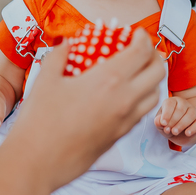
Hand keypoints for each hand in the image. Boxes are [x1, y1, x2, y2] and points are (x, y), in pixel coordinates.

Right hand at [2, 32, 164, 194]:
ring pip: (154, 95)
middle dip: (153, 55)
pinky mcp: (120, 137)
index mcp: (109, 79)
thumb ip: (60, 56)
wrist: (38, 162)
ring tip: (135, 72)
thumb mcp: (46, 79)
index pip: (141, 52)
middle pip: (157, 72)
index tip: (135, 32)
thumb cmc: (39, 120)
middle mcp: (125, 99)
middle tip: (139, 49)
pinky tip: (122, 96)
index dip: (142, 38)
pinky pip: (141, 113)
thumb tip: (67, 44)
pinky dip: (140, 99)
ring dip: (150, 79)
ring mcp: (125, 121)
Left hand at [156, 96, 195, 140]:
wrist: (178, 132)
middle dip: (173, 121)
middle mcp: (183, 104)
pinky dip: (193, 128)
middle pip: (180, 109)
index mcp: (172, 101)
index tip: (163, 123)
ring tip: (174, 132)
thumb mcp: (161, 124)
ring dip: (182, 124)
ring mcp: (193, 111)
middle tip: (168, 130)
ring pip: (190, 115)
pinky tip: (187, 133)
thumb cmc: (168, 124)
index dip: (166, 114)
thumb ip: (158, 122)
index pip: (170, 104)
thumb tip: (159, 122)